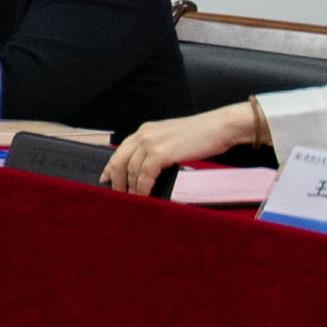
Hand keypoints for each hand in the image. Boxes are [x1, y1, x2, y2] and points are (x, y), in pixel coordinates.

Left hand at [103, 101, 270, 194]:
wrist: (220, 127)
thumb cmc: (202, 135)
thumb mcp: (172, 139)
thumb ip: (158, 149)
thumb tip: (148, 169)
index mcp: (146, 130)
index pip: (121, 150)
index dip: (111, 167)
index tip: (106, 178)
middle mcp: (144, 134)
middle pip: (119, 161)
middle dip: (116, 181)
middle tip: (117, 195)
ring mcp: (150, 142)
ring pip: (130, 170)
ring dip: (130, 188)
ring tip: (133, 199)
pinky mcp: (160, 153)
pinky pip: (144, 175)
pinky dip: (142, 188)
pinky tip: (144, 195)